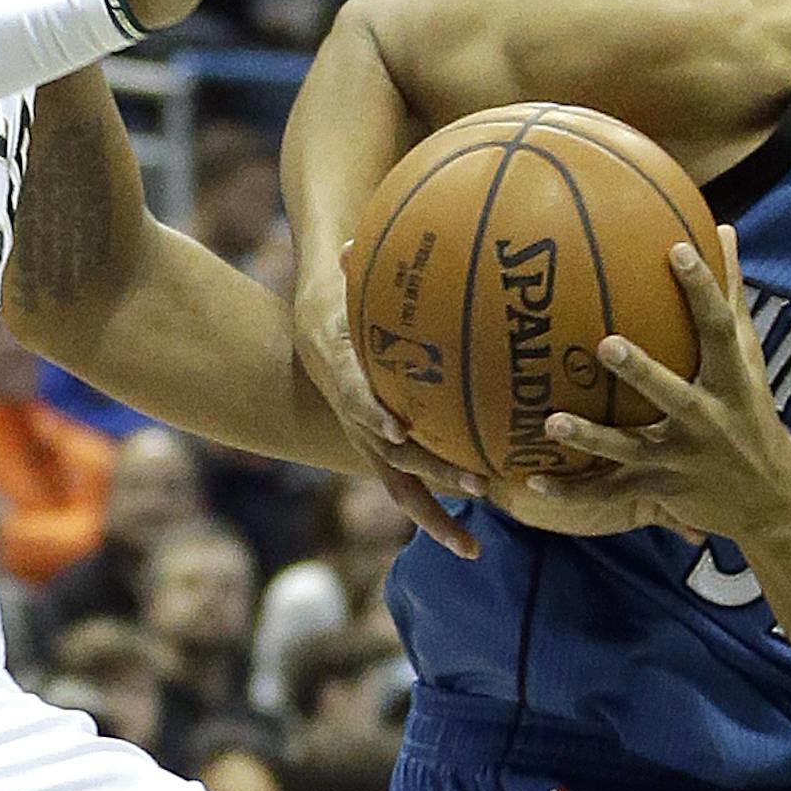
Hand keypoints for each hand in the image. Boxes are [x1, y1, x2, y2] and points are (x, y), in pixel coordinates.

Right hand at [294, 248, 483, 559]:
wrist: (313, 335)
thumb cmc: (335, 302)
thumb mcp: (337, 283)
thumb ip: (350, 268)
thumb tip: (351, 243)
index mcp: (341, 374)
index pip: (354, 396)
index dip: (372, 413)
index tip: (396, 429)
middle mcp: (357, 418)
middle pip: (392, 455)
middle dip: (434, 472)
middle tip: (477, 485)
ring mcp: (368, 442)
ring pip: (401, 487)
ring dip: (435, 516)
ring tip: (474, 547)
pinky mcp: (383, 453)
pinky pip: (411, 487)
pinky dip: (438, 511)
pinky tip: (477, 531)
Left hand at [503, 229, 790, 546]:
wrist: (770, 499)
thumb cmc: (753, 413)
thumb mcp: (750, 358)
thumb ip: (732, 297)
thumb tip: (724, 230)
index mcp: (731, 380)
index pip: (718, 328)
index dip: (702, 289)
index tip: (677, 250)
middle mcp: (708, 419)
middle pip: (671, 394)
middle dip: (641, 372)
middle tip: (605, 344)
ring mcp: (682, 459)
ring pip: (630, 449)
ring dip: (590, 438)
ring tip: (551, 422)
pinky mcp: (659, 489)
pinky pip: (610, 491)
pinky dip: (572, 490)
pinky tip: (533, 480)